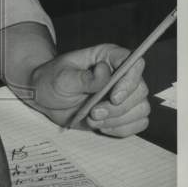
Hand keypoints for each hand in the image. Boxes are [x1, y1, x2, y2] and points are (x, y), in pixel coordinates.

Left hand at [26, 44, 149, 136]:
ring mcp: (124, 94)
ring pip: (141, 109)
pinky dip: (121, 128)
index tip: (113, 98)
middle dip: (118, 108)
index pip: (134, 63)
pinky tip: (102, 126)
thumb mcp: (62, 78)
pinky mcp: (123, 112)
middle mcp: (121, 74)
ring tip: (92, 118)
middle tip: (93, 113)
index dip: (129, 81)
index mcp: (108, 57)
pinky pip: (138, 123)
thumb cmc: (52, 81)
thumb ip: (83, 78)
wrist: (46, 99)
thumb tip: (104, 72)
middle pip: (140, 90)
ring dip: (117, 119)